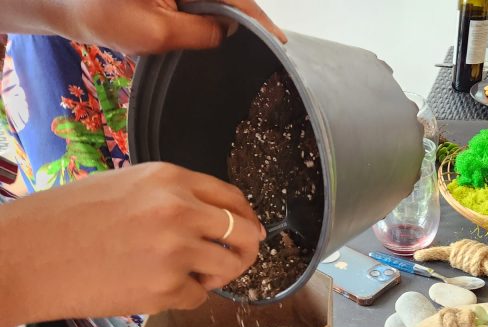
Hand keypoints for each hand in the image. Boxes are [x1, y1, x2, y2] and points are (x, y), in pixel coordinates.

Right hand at [0, 163, 263, 326]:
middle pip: (244, 232)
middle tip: (237, 258)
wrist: (24, 256)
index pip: (232, 197)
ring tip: (190, 275)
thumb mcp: (123, 186)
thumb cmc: (64, 219)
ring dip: (217, 275)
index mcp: (168, 179)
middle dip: (246, 249)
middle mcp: (179, 210)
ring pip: (228, 267)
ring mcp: (175, 251)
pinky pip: (198, 296)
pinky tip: (155, 288)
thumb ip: (170, 196)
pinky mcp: (165, 289)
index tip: (248, 229)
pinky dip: (185, 296)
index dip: (246, 217)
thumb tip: (214, 216)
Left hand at [66, 0, 287, 54]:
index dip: (259, 19)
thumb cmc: (100, 12)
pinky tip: (223, 30)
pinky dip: (213, 11)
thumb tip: (229, 31)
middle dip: (248, 17)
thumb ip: (200, 32)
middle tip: (270, 46)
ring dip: (231, 15)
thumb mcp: (156, 32)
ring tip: (252, 41)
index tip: (280, 41)